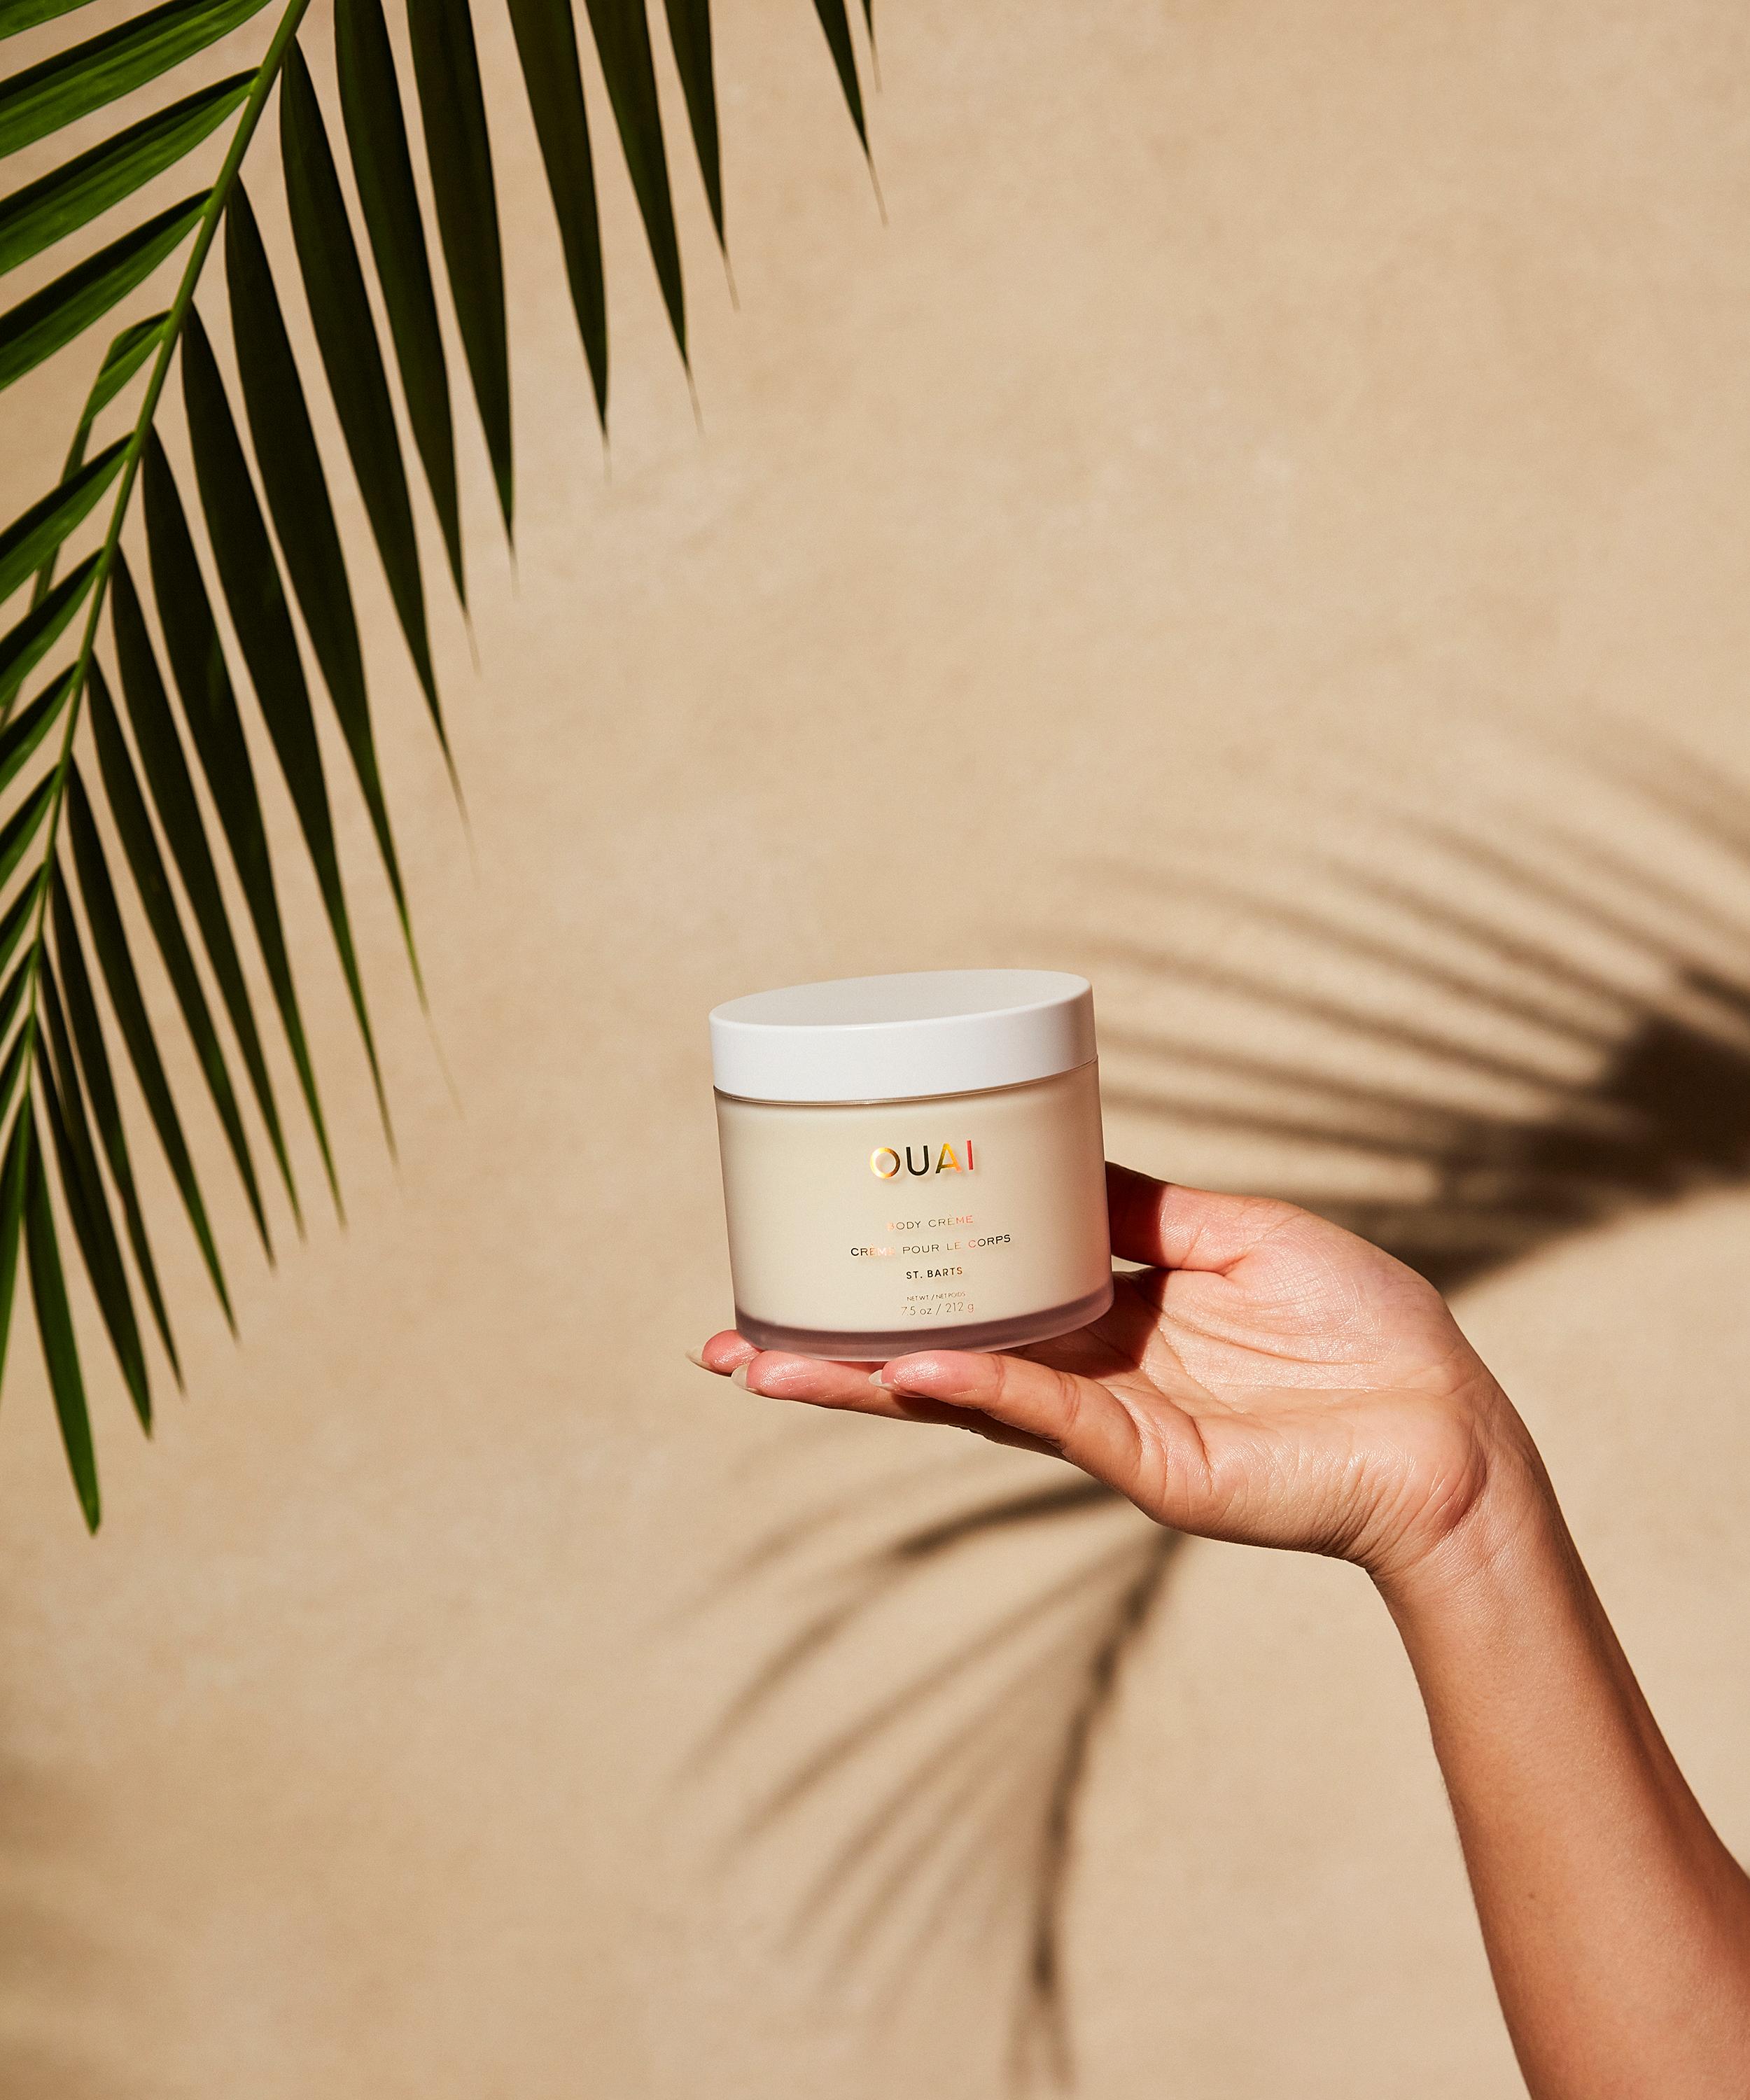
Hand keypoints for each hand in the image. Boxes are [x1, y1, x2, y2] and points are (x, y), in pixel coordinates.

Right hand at [695, 1164, 1544, 1590]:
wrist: (1447, 1423)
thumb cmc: (1361, 1327)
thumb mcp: (1236, 1231)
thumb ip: (1139, 1206)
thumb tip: (1055, 1148)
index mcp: (1111, 1310)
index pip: (979, 1292)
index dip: (898, 1278)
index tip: (816, 1251)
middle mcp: (1088, 1367)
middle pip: (937, 1354)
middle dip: (831, 1355)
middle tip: (729, 1340)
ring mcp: (1105, 1418)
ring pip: (960, 1394)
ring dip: (860, 1381)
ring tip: (762, 1365)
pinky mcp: (1143, 1458)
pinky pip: (1043, 1414)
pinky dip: (973, 1387)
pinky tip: (902, 1368)